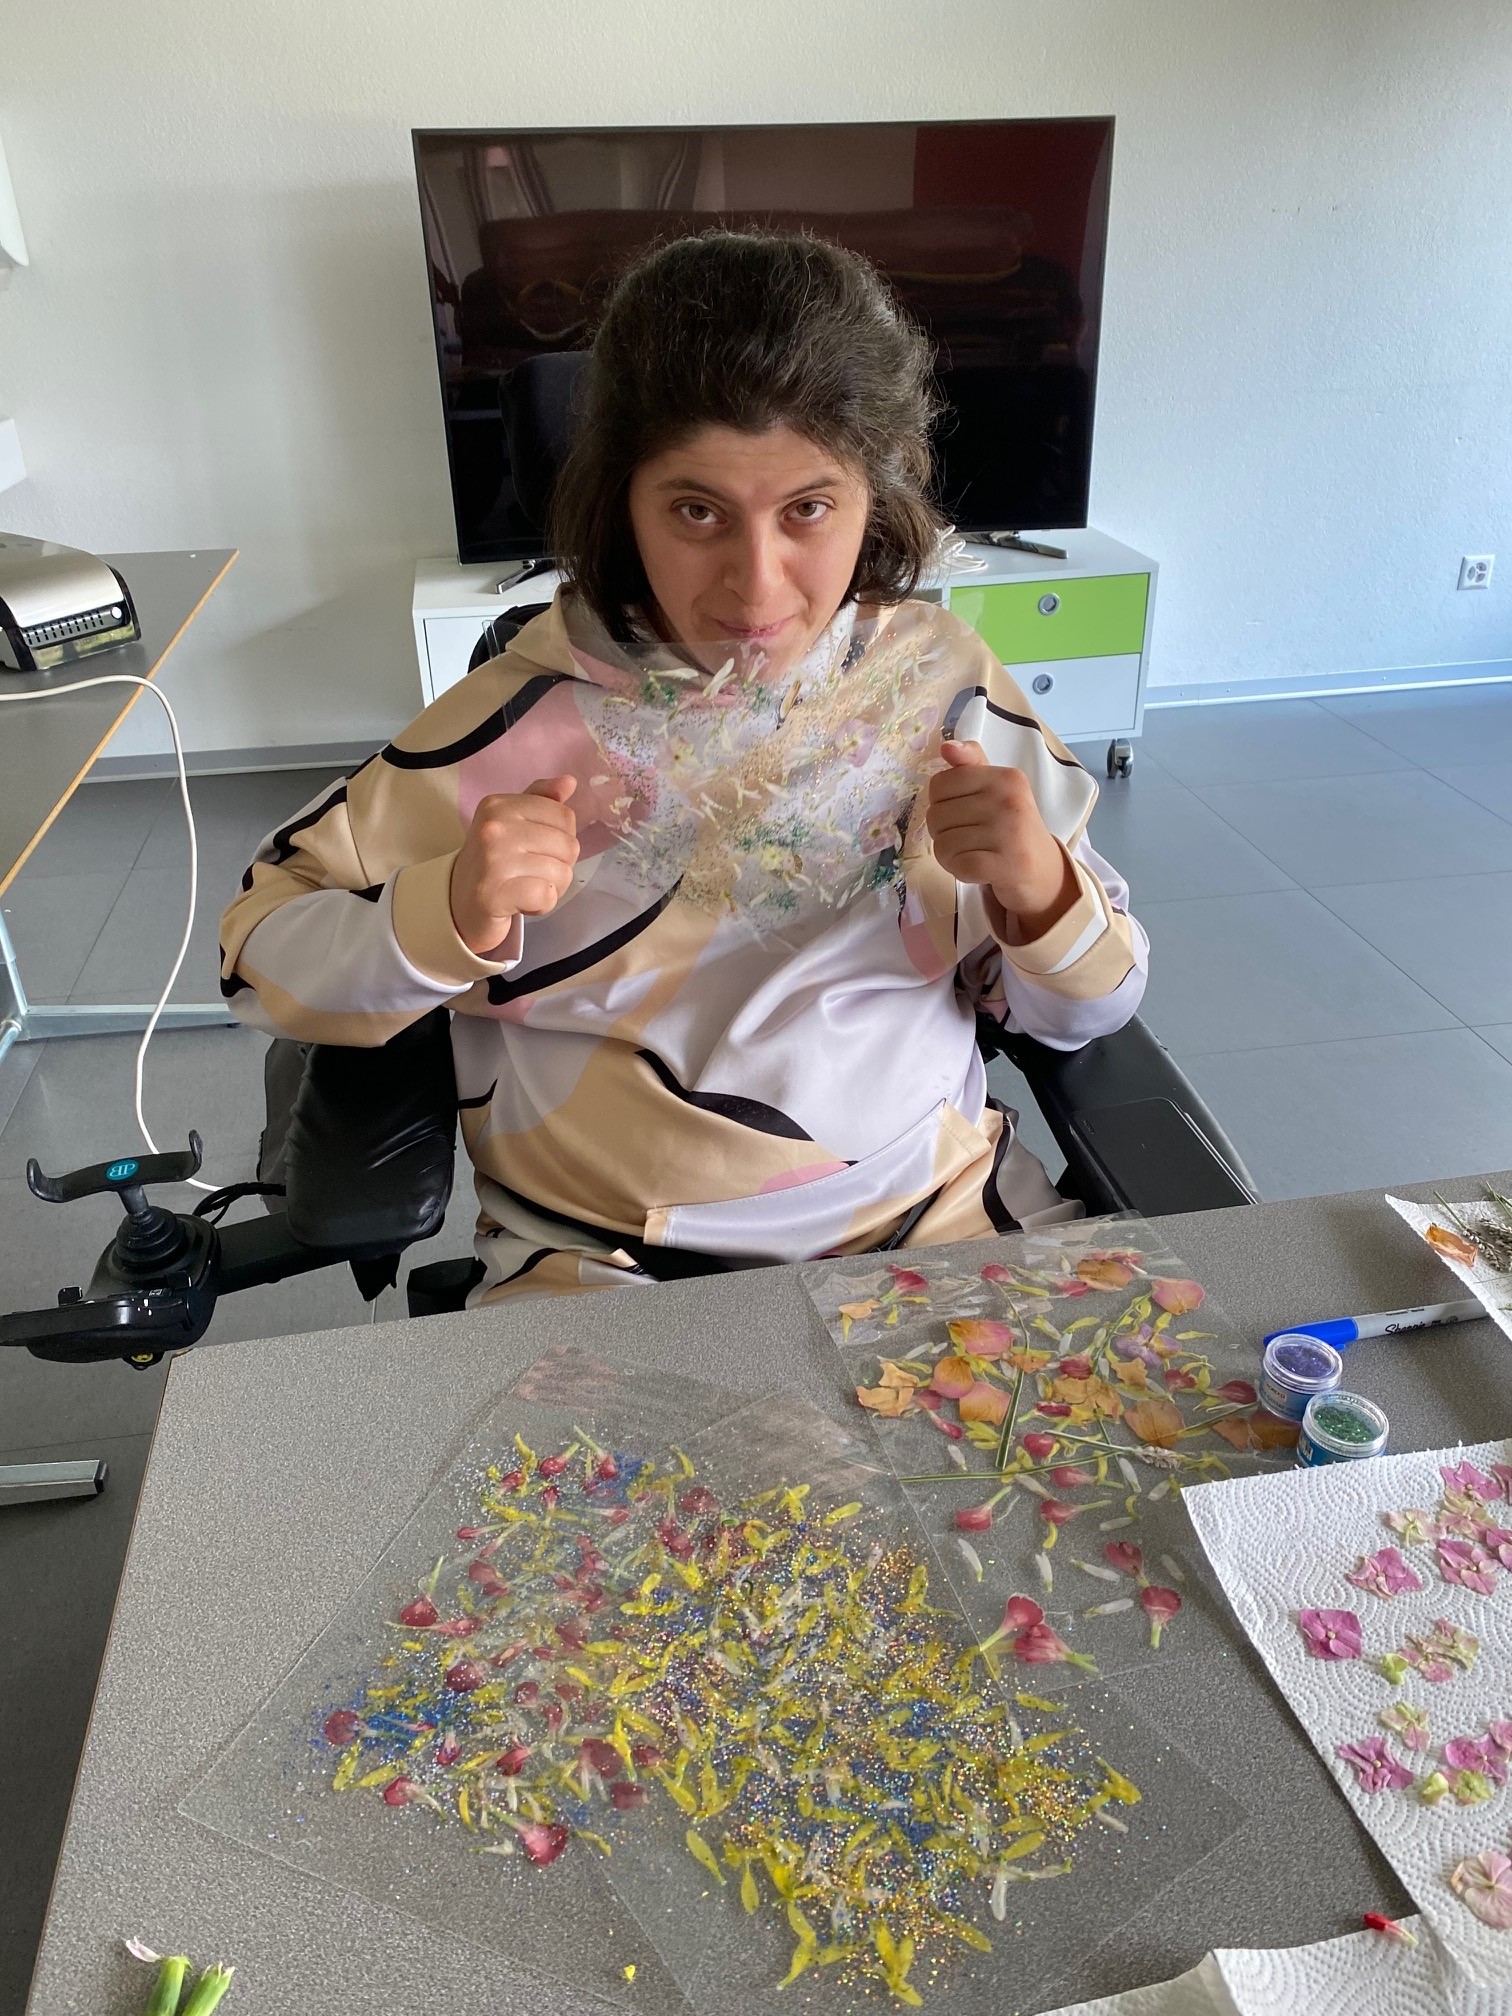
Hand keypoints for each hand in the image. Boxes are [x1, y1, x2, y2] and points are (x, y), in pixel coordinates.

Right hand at [449, 775, 578, 956]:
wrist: (457, 904)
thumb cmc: (492, 862)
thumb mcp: (512, 824)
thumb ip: (541, 801)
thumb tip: (570, 781)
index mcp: (499, 805)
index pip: (564, 817)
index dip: (562, 839)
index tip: (537, 851)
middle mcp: (494, 827)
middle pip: (568, 845)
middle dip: (559, 866)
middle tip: (532, 873)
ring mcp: (492, 860)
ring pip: (561, 872)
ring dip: (552, 888)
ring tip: (527, 888)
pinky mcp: (494, 894)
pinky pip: (546, 895)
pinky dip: (543, 905)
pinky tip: (523, 903)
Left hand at [925, 740, 1077, 939]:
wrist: (1043, 870)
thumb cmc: (1010, 826)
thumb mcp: (994, 788)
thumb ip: (969, 764)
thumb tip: (946, 746)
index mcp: (1005, 777)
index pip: (939, 784)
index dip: (941, 803)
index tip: (964, 812)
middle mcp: (1010, 800)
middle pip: (936, 815)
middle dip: (944, 832)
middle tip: (971, 838)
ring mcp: (1010, 833)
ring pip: (943, 843)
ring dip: (951, 854)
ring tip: (976, 852)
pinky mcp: (1007, 865)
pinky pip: (957, 865)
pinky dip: (959, 871)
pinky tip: (977, 868)